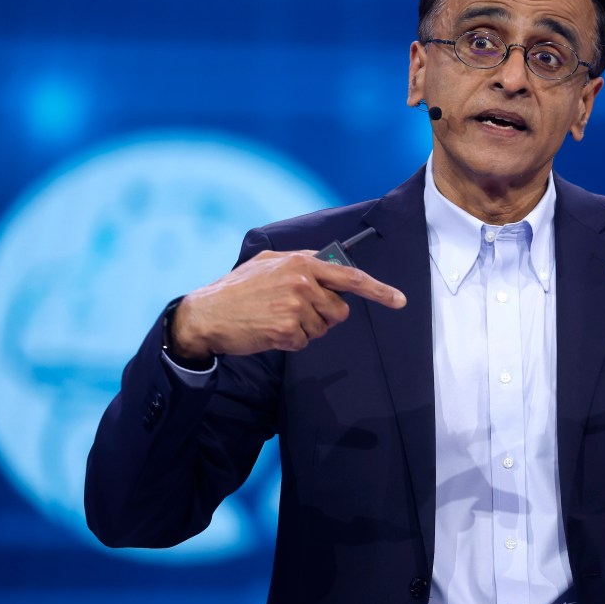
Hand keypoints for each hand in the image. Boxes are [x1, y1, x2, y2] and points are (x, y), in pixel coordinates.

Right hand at [171, 250, 406, 357]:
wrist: (205, 314)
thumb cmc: (238, 289)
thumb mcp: (269, 263)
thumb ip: (302, 263)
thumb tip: (332, 267)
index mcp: (301, 262)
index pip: (349, 276)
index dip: (378, 289)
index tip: (399, 299)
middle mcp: (301, 282)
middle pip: (339, 310)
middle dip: (324, 315)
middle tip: (294, 310)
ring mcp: (295, 306)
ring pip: (323, 327)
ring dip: (305, 328)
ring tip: (276, 317)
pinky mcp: (286, 330)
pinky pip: (304, 341)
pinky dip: (290, 341)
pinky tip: (270, 330)